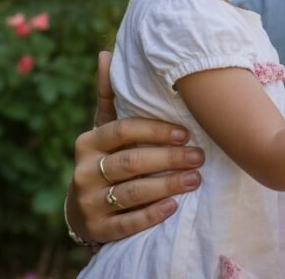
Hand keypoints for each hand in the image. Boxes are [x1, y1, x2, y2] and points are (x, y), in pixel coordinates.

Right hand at [67, 51, 205, 244]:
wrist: (85, 212)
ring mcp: (88, 202)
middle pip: (131, 161)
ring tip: (195, 179)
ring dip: (168, 185)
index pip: (122, 129)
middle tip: (200, 156)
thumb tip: (106, 54)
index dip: (156, 130)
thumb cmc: (105, 160)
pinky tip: (174, 206)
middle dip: (169, 158)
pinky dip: (152, 214)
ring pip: (132, 192)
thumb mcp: (105, 130)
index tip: (186, 132)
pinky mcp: (97, 230)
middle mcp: (83, 171)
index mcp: (88, 142)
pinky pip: (127, 223)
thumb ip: (109, 97)